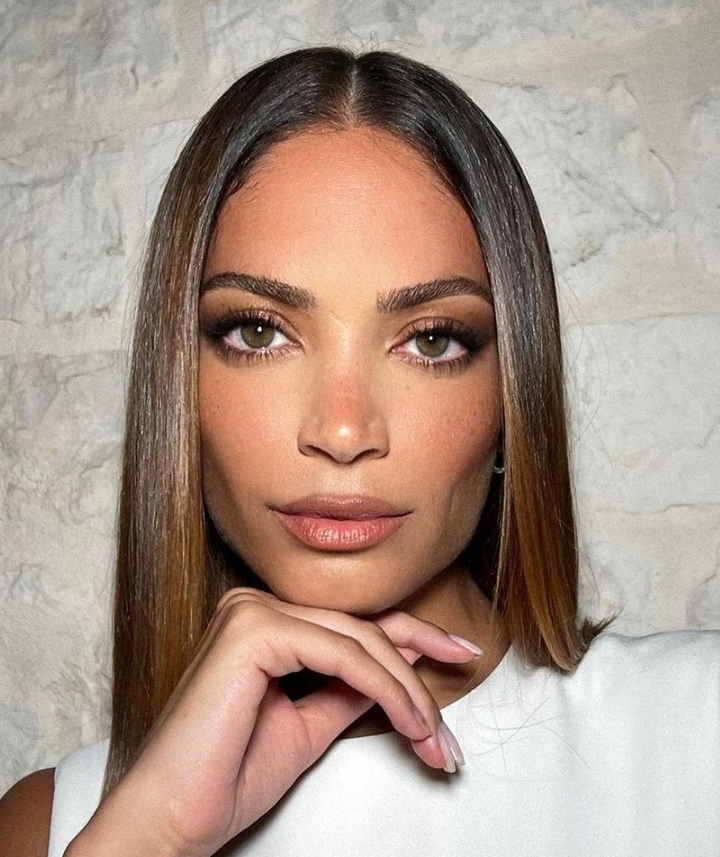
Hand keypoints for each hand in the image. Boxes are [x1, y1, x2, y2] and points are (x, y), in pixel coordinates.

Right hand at [67, 589, 476, 856]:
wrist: (173, 820)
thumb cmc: (228, 777)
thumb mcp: (311, 723)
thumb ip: (352, 687)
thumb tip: (405, 661)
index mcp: (263, 621)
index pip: (352, 622)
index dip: (414, 639)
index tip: (459, 656)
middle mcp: (254, 604)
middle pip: (362, 628)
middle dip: (418, 676)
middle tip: (451, 728)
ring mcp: (251, 611)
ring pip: (359, 640)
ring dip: (408, 691)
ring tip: (433, 739)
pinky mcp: (253, 630)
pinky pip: (342, 654)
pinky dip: (386, 688)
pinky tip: (410, 722)